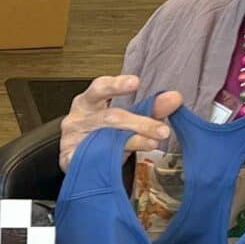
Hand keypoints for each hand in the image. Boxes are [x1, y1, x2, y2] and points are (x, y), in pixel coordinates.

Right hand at [57, 74, 183, 170]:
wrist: (80, 159)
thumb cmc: (101, 133)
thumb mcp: (127, 118)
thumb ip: (150, 108)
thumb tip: (174, 98)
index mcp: (88, 101)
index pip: (100, 88)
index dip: (117, 84)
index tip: (135, 82)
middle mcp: (78, 118)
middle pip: (110, 117)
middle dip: (139, 123)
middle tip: (162, 129)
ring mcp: (71, 139)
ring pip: (105, 140)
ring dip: (132, 141)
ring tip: (152, 142)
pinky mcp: (70, 160)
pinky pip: (92, 159)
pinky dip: (107, 159)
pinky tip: (119, 160)